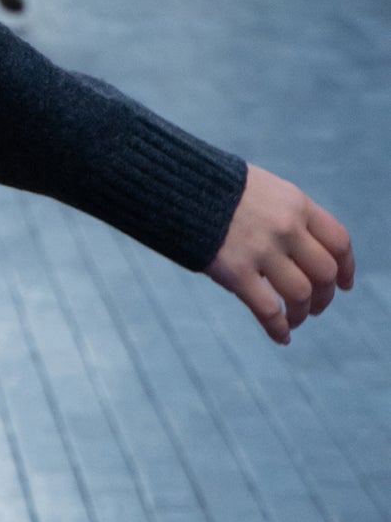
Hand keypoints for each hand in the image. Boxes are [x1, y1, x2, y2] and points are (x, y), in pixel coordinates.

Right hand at [208, 165, 353, 344]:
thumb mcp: (264, 189)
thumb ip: (289, 215)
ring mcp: (261, 249)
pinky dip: (279, 328)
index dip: (346, 268)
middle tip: (316, 307)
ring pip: (301, 294)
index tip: (344, 284)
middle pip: (324, 273)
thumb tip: (307, 251)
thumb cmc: (217, 188)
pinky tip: (281, 337)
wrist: (176, 184)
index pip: (338, 242)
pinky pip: (269, 310)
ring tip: (296, 320)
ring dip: (303, 314)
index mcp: (296, 204)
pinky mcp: (235, 271)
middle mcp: (285, 227)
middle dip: (325, 297)